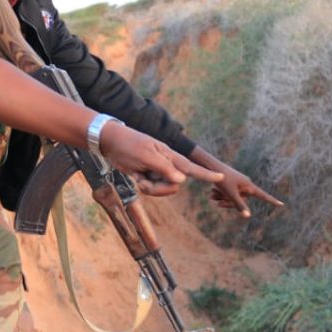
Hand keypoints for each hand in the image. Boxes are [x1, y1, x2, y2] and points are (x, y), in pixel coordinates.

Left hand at [98, 122, 224, 195]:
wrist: (110, 142)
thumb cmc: (128, 145)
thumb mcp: (145, 156)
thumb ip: (164, 168)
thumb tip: (182, 180)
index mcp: (169, 156)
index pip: (191, 167)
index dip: (206, 174)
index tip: (222, 178)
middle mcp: (166, 164)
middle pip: (175, 186)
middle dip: (159, 189)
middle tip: (143, 182)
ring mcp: (157, 171)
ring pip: (164, 189)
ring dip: (150, 188)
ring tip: (137, 177)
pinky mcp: (149, 176)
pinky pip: (152, 189)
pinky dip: (143, 187)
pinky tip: (134, 176)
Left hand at [189, 147, 283, 217]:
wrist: (211, 166)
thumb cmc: (223, 179)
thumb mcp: (231, 194)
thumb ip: (239, 205)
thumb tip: (248, 216)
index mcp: (249, 186)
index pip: (263, 196)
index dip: (272, 201)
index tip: (282, 204)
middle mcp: (245, 185)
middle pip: (242, 201)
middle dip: (229, 203)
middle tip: (218, 202)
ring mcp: (238, 184)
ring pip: (233, 198)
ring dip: (222, 198)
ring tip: (212, 193)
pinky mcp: (231, 183)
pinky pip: (228, 193)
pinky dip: (220, 194)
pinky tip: (212, 191)